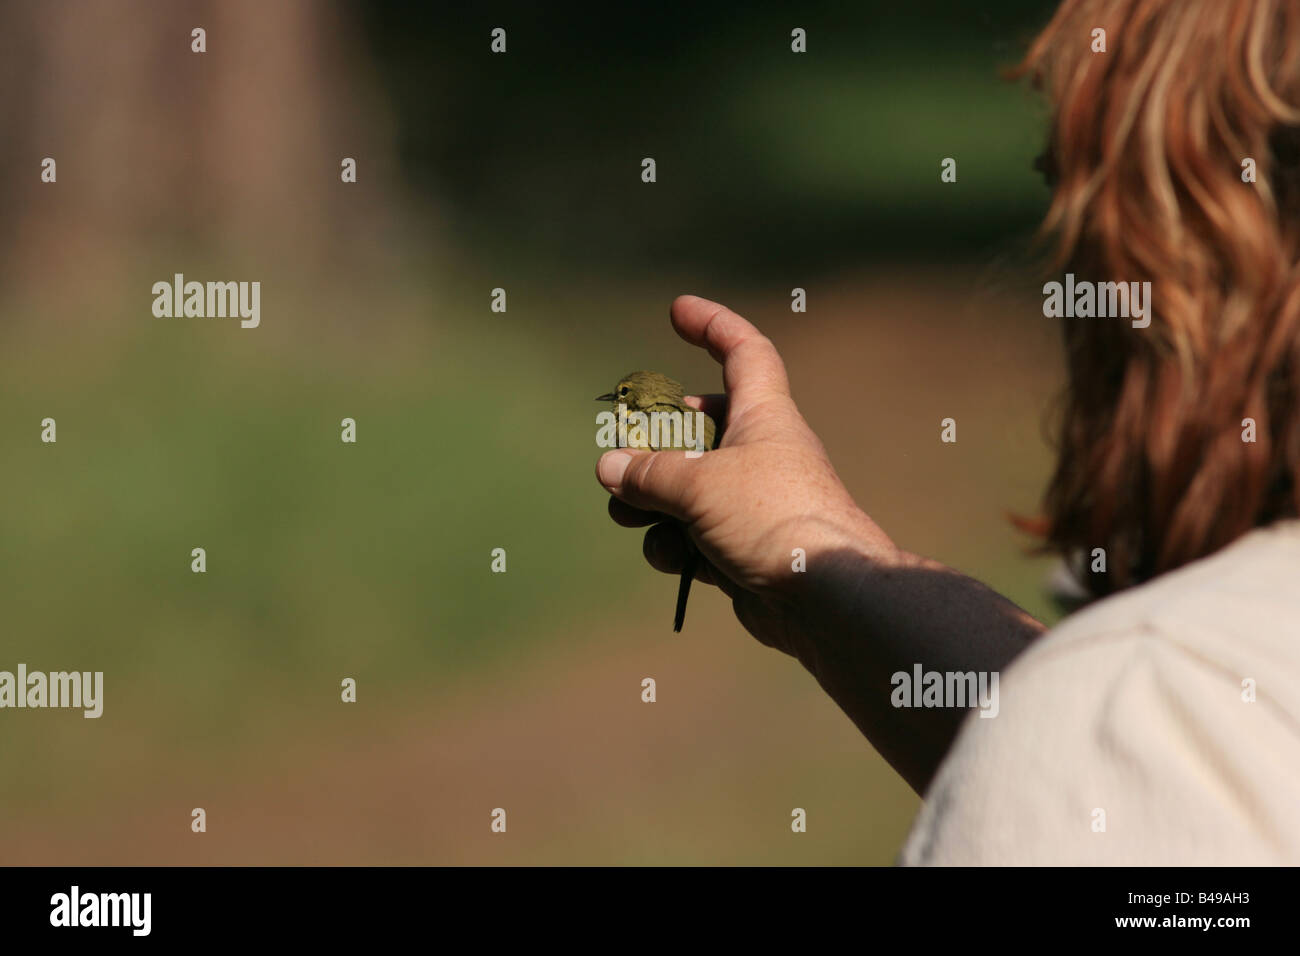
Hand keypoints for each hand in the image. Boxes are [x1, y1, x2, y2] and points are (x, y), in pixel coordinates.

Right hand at [595, 295, 897, 655]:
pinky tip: (669, 555)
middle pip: (697, 428)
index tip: (678, 310)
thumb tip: (610, 468)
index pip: (743, 352)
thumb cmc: (772, 519)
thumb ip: (648, 473)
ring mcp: (750, 504)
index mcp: (763, 416)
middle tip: (618, 456)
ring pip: (686, 488)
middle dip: (653, 442)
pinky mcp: (742, 549)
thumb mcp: (698, 484)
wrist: (826, 598)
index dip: (713, 324)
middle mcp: (759, 453)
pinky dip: (675, 543)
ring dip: (650, 500)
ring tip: (626, 514)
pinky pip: (693, 535)